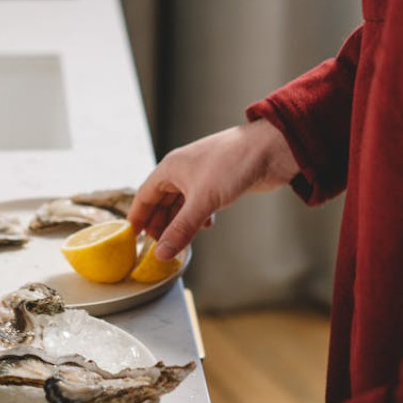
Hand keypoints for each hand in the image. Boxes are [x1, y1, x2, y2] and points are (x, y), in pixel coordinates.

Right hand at [129, 120, 298, 260]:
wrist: (271, 150)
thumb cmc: (234, 162)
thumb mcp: (202, 201)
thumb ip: (181, 229)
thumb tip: (162, 253)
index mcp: (171, 168)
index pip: (144, 195)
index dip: (137, 216)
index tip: (131, 236)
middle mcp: (183, 171)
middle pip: (161, 202)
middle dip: (158, 224)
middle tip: (155, 245)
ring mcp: (201, 177)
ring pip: (182, 205)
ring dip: (178, 223)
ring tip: (175, 242)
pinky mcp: (219, 184)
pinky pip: (200, 205)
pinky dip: (198, 218)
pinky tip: (204, 227)